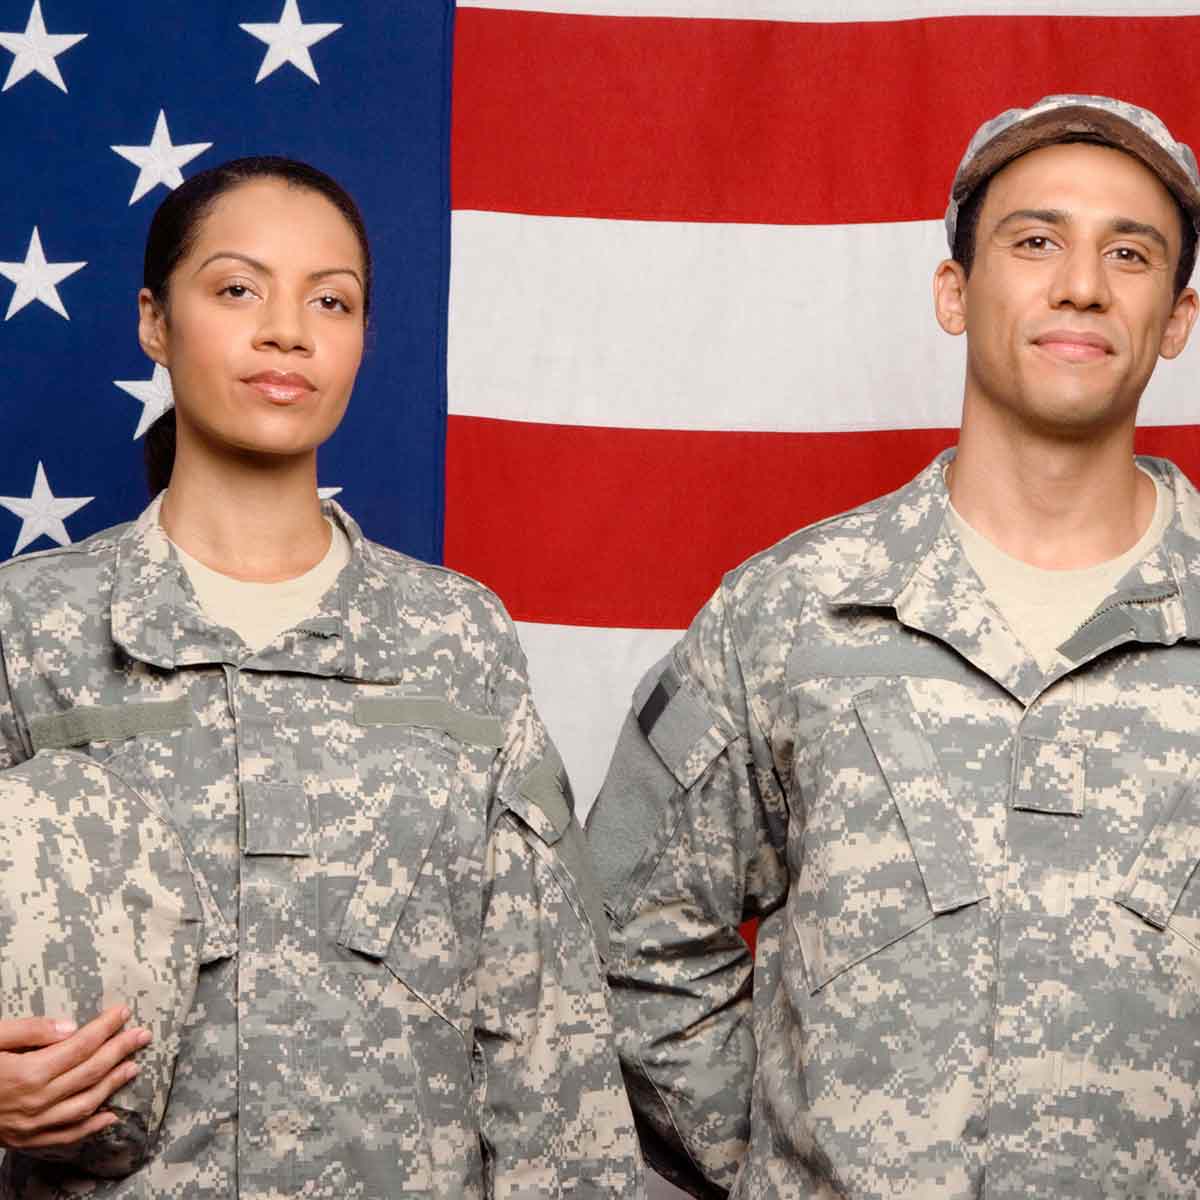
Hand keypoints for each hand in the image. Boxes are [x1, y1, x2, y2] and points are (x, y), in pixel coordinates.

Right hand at [0, 1006, 150, 1149]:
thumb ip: (29, 1031)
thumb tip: (70, 1026)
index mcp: (27, 1073)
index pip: (81, 1046)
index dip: (106, 1027)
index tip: (125, 1012)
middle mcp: (35, 1102)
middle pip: (90, 1072)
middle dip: (120, 1050)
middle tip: (143, 1034)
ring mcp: (31, 1125)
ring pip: (85, 1104)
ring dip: (113, 1084)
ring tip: (133, 1065)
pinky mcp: (25, 1139)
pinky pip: (66, 1136)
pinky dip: (92, 1126)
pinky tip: (110, 1114)